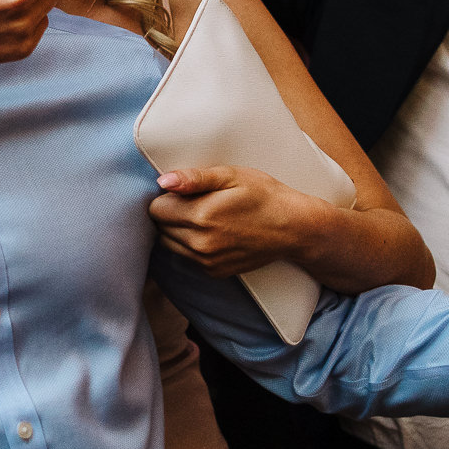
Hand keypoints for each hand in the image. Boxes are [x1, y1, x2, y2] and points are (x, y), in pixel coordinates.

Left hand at [149, 165, 325, 277]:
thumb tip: (162, 181)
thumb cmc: (262, 195)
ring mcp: (206, 262)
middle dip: (172, 214)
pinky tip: (213, 233)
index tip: (188, 192)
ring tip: (206, 217)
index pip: (156, 209)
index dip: (169, 197)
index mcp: (200, 216)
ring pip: (170, 244)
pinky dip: (192, 245)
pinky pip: (186, 257)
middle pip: (160, 228)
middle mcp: (199, 244)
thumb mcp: (231, 175)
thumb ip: (194, 178)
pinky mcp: (213, 272)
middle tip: (198, 202)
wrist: (292, 227)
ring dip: (179, 231)